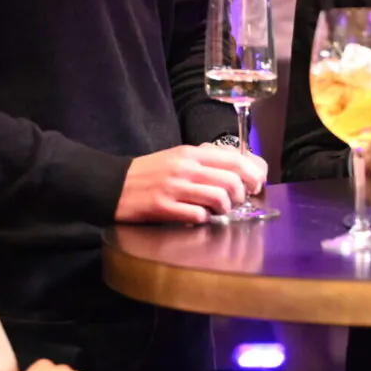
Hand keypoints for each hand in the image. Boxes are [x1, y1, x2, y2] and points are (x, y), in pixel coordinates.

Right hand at [115, 145, 264, 223]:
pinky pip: (197, 215)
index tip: (256, 184)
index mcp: (191, 153)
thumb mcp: (178, 157)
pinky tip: (199, 217)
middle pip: (231, 180)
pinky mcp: (164, 207)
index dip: (252, 173)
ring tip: (218, 211)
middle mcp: (185, 167)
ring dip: (224, 208)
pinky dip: (204, 218)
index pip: (234, 159)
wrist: (113, 184)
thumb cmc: (150, 172)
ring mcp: (175, 187)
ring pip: (218, 198)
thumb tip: (238, 171)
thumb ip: (205, 162)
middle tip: (237, 201)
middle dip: (241, 194)